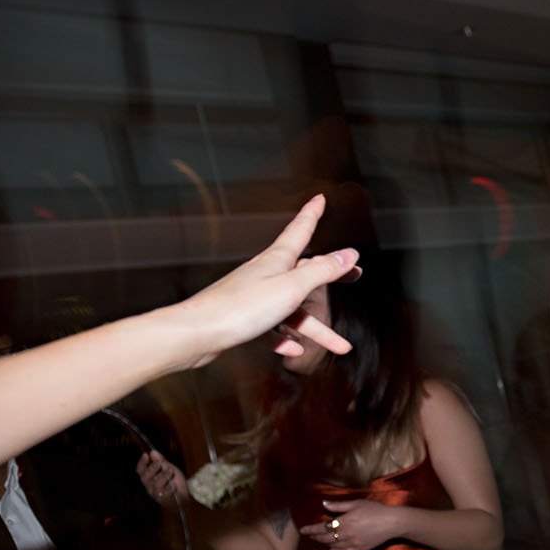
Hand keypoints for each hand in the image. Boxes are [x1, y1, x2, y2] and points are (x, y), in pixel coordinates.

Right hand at [136, 450, 188, 504]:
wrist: (183, 497)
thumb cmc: (175, 482)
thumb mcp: (170, 468)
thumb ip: (162, 461)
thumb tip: (153, 452)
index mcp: (149, 477)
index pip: (140, 470)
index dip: (141, 462)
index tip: (146, 454)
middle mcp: (149, 486)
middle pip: (145, 477)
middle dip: (152, 468)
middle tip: (160, 463)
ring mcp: (155, 493)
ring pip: (155, 484)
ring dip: (163, 476)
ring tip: (171, 472)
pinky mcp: (163, 500)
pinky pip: (165, 492)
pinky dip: (170, 487)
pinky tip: (174, 485)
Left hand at [157, 194, 359, 371]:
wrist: (197, 333)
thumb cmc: (241, 307)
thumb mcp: (291, 287)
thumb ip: (322, 271)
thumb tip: (348, 254)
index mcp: (276, 260)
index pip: (299, 230)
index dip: (312, 214)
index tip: (320, 199)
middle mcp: (265, 274)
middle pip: (305, 274)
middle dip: (330, 276)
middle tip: (352, 274)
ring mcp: (254, 297)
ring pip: (293, 309)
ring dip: (316, 328)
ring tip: (339, 345)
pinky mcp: (244, 319)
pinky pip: (272, 328)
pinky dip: (286, 338)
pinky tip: (295, 350)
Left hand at [299, 498, 405, 549]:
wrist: (392, 522)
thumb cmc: (375, 510)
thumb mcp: (356, 504)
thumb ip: (338, 506)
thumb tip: (323, 504)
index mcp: (343, 522)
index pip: (321, 528)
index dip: (310, 529)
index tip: (302, 530)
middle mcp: (345, 535)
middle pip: (325, 538)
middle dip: (315, 537)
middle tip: (309, 535)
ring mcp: (352, 543)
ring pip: (332, 546)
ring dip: (323, 544)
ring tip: (318, 541)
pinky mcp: (359, 549)